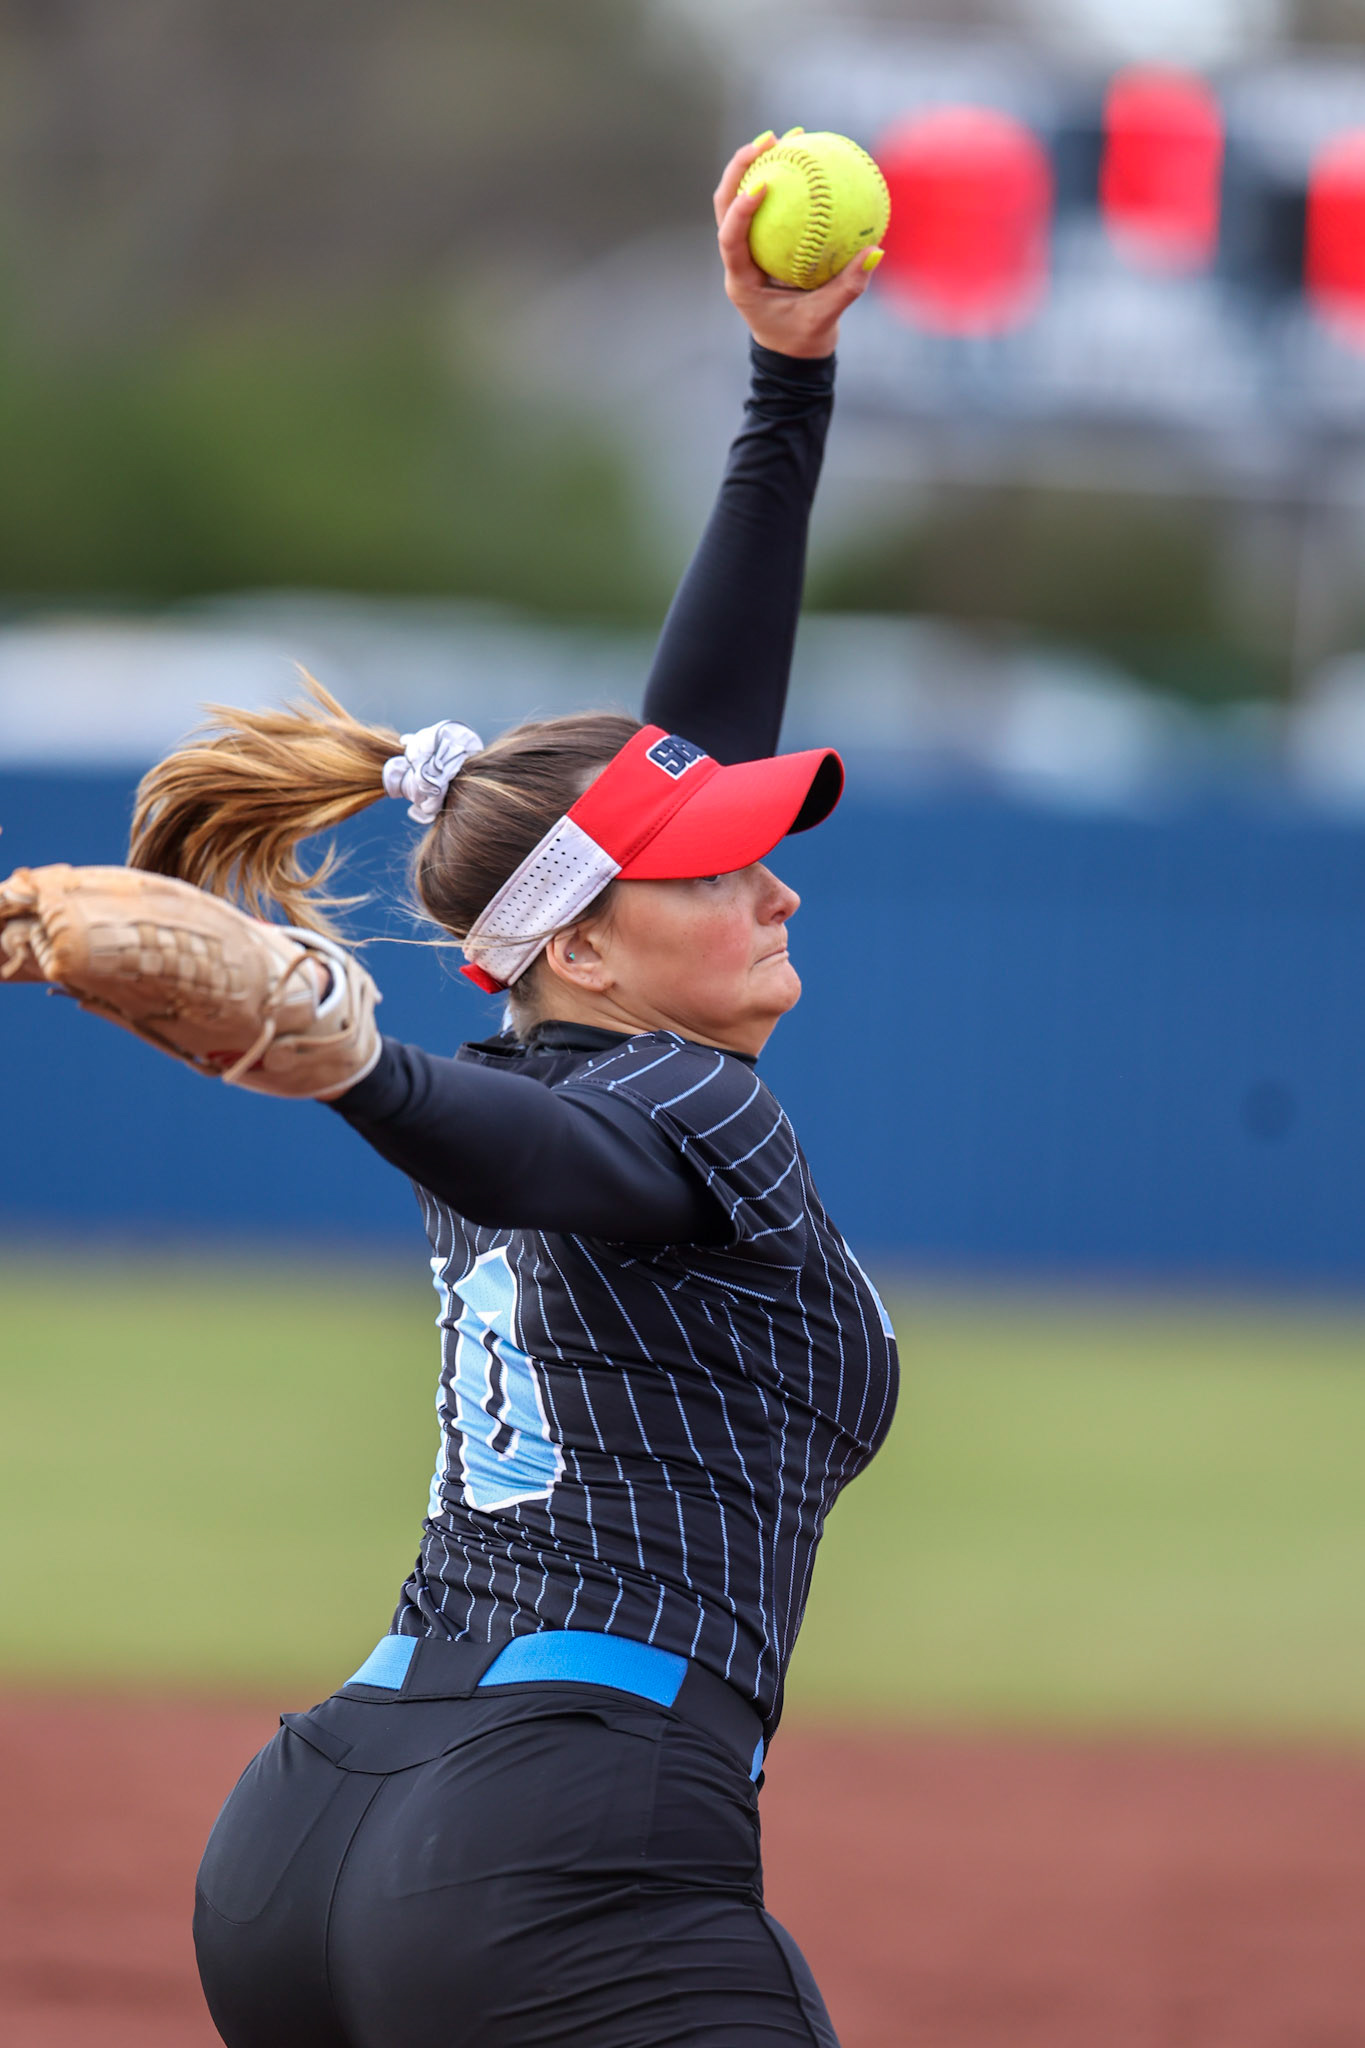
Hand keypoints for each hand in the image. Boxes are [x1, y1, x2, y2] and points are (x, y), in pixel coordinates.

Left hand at [714, 132, 882, 359]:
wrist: (792, 352)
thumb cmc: (804, 339)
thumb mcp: (825, 319)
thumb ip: (847, 288)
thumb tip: (875, 253)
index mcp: (742, 281)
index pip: (731, 240)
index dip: (739, 211)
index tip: (760, 185)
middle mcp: (738, 260)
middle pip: (724, 206)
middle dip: (740, 170)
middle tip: (766, 140)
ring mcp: (747, 250)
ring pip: (740, 200)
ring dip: (756, 166)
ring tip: (783, 135)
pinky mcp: (762, 244)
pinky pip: (768, 208)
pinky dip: (783, 182)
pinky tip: (805, 157)